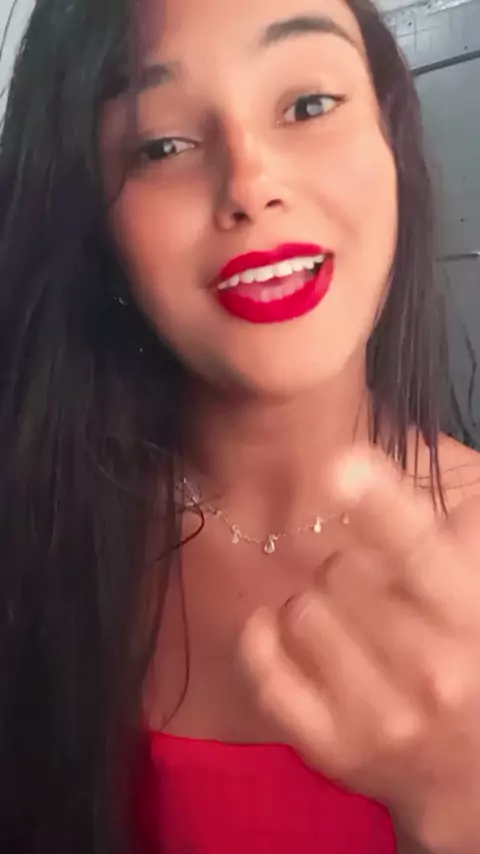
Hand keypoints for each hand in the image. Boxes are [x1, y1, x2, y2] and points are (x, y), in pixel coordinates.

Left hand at [239, 449, 479, 853]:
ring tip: (343, 622)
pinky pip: (266, 669)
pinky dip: (264, 639)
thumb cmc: (470, 654)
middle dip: (345, 565)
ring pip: (299, 611)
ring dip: (310, 604)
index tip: (343, 465)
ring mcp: (378, 717)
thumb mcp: (476, 588)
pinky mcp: (331, 748)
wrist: (472, 775)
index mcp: (466, 616)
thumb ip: (459, 531)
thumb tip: (413, 471)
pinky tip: (284, 632)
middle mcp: (429, 671)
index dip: (379, 502)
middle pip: (339, 570)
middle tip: (368, 589)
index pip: (417, 549)